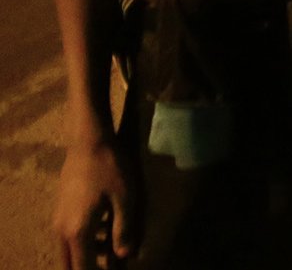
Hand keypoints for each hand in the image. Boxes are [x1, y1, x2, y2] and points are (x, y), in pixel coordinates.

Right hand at [52, 139, 134, 268]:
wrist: (88, 141)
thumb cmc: (110, 168)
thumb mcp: (125, 199)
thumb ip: (123, 230)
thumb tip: (122, 256)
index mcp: (78, 231)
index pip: (82, 267)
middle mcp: (62, 230)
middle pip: (72, 262)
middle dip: (90, 267)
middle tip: (111, 263)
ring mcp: (58, 220)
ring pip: (70, 249)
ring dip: (89, 253)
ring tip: (114, 246)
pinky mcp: (61, 210)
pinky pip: (70, 236)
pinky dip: (85, 240)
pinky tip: (106, 227)